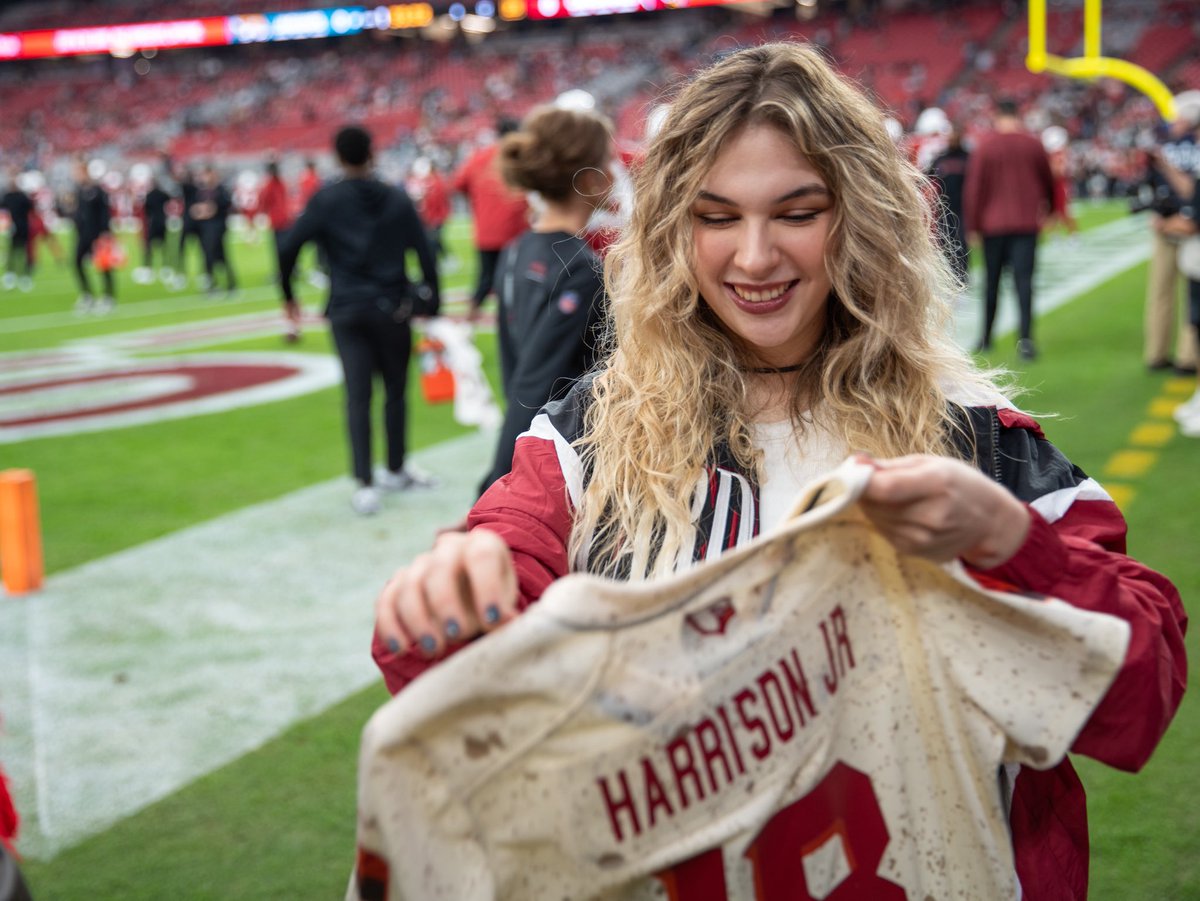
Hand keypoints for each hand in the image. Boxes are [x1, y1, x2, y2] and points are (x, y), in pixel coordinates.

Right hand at [375, 528, 518, 658]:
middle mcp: (449, 548)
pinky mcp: (398, 585)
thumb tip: (506, 620)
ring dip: (418, 620)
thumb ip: (504, 614)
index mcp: (482, 544)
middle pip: (439, 568)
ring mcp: (421, 565)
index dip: (487, 587)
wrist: (473, 600)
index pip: (482, 556)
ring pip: (410, 585)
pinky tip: (400, 649)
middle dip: (446, 604)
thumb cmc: (492, 602)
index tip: (493, 620)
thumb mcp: (505, 605)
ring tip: (433, 650)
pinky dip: (390, 625)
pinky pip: (386, 600)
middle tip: (457, 635)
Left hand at [857, 454, 1030, 568]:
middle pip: (874, 505)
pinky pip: (884, 532)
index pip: (884, 488)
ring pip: (875, 519)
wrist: (991, 522)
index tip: (851, 473)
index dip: (860, 481)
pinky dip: (884, 521)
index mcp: (936, 484)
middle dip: (864, 491)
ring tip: (894, 496)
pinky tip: (901, 513)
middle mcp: (930, 515)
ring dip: (873, 507)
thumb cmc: (960, 484)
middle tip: (871, 480)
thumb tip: (854, 463)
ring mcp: (922, 538)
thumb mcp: (930, 463)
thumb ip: (889, 466)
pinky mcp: (914, 552)